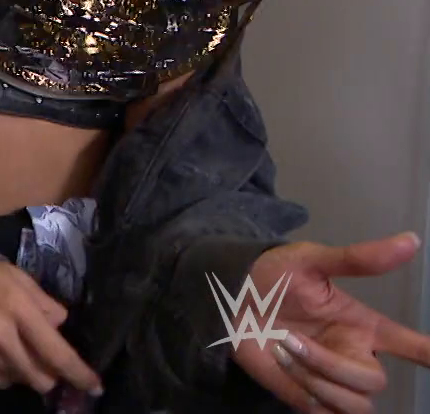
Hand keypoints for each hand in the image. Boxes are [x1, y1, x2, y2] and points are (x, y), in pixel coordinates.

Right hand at [0, 258, 102, 395]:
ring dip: (26, 372)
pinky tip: (0, 355)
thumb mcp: (20, 277)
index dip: (79, 374)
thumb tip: (60, 329)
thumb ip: (45, 304)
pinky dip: (4, 372)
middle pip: (39, 377)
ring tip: (19, 352)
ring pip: (18, 380)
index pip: (57, 353)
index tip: (95, 386)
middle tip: (50, 364)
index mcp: (18, 311)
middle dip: (51, 375)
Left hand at [231, 233, 429, 412]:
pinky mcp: (306, 396)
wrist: (228, 297)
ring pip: (355, 405)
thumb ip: (359, 258)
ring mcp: (331, 380)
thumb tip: (411, 240)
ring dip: (318, 381)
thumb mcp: (312, 260)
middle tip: (292, 339)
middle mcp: (353, 356)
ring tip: (283, 351)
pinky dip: (308, 397)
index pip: (411, 346)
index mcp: (364, 326)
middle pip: (374, 381)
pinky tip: (284, 370)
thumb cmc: (273, 277)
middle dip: (333, 365)